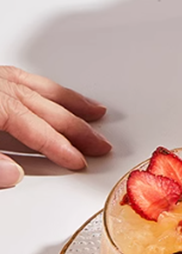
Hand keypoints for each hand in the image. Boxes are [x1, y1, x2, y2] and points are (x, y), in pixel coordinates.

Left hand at [0, 66, 111, 187]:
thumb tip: (13, 174)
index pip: (37, 130)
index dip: (60, 148)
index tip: (79, 161)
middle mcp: (0, 86)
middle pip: (48, 109)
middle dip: (78, 128)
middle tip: (100, 144)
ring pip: (44, 89)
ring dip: (73, 102)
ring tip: (96, 110)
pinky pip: (29, 78)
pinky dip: (50, 88)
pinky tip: (56, 93)